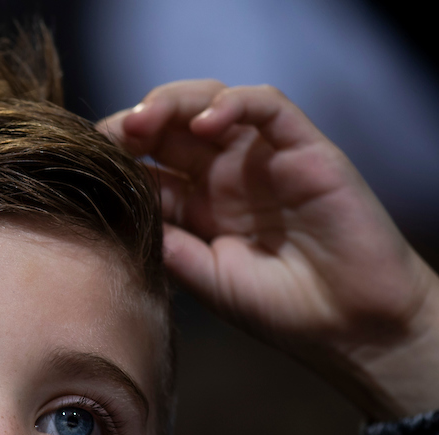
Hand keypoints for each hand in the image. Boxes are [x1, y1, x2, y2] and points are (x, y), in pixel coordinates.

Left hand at [99, 81, 438, 418]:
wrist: (352, 329)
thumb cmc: (282, 309)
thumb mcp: (206, 278)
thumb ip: (168, 243)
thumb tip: (115, 212)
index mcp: (197, 204)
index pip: (148, 162)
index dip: (116, 154)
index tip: (86, 160)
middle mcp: (226, 174)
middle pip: (173, 124)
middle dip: (136, 121)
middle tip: (113, 135)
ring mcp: (265, 159)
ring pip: (214, 101)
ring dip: (175, 102)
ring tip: (147, 121)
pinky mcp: (306, 149)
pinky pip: (269, 107)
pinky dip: (236, 103)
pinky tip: (209, 123)